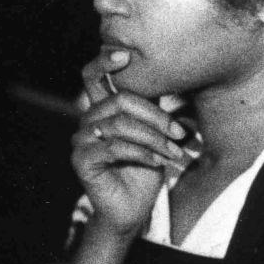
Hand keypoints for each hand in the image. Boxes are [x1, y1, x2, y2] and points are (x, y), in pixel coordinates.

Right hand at [74, 50, 186, 235]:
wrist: (132, 209)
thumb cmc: (145, 169)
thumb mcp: (157, 135)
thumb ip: (161, 110)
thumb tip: (182, 83)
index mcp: (103, 108)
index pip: (94, 75)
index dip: (105, 61)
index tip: (127, 55)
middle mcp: (88, 120)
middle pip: (119, 99)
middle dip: (155, 116)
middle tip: (179, 135)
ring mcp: (81, 139)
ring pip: (119, 124)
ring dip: (153, 138)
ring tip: (173, 153)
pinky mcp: (82, 160)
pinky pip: (113, 147)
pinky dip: (141, 153)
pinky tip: (157, 162)